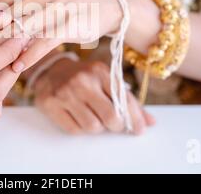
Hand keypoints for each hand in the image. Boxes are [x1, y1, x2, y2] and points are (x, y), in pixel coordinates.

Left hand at [0, 0, 130, 71]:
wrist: (105, 1)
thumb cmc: (64, 3)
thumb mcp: (36, 0)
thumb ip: (13, 13)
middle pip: (0, 22)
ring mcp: (53, 6)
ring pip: (19, 32)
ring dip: (0, 52)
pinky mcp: (69, 21)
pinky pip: (44, 41)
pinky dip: (30, 55)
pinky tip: (17, 68)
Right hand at [35, 59, 154, 134]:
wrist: (50, 71)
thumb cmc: (84, 78)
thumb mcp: (105, 80)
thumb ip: (127, 100)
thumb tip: (150, 122)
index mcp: (99, 71)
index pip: (123, 99)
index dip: (134, 118)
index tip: (138, 129)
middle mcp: (82, 80)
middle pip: (110, 116)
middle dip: (117, 126)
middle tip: (115, 125)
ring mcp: (65, 93)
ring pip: (92, 126)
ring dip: (97, 128)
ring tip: (94, 118)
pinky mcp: (50, 104)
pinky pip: (74, 130)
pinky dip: (81, 129)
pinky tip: (78, 118)